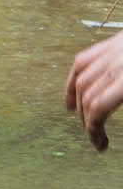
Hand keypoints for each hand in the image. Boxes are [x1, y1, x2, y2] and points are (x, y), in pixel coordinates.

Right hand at [67, 32, 122, 151]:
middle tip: (97, 138)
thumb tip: (108, 119)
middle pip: (88, 96)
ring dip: (78, 104)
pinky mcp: (110, 43)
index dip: (94, 129)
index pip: (98, 107)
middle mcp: (117, 65)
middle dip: (88, 121)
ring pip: (81, 80)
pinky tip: (72, 95)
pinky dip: (73, 80)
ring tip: (83, 121)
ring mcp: (111, 52)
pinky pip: (82, 62)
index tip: (100, 145)